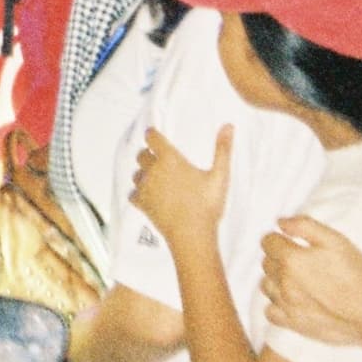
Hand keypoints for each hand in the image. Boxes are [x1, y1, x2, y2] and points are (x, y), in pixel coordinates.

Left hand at [131, 121, 231, 242]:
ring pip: (136, 174)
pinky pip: (133, 193)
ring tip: (157, 179)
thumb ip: (223, 150)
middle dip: (149, 155)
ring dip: (144, 174)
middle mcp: (153, 170)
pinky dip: (138, 193)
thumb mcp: (219, 176)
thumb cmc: (206, 205)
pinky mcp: (142, 204)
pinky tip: (149, 197)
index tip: (155, 136)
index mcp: (169, 159)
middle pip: (142, 155)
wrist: (192, 235)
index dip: (152, 135)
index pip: (152, 138)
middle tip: (160, 160)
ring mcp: (145, 188)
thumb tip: (228, 126)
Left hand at [263, 216, 361, 346]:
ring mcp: (287, 305)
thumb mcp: (335, 240)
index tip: (290, 242)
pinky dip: (276, 304)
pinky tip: (290, 301)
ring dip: (275, 280)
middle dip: (278, 258)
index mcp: (292, 259)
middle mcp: (284, 282)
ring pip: (266, 286)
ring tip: (295, 280)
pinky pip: (270, 312)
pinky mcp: (293, 324)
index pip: (268, 242)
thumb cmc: (356, 276)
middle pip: (266, 263)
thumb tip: (281, 222)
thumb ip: (304, 226)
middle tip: (298, 260)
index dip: (279, 239)